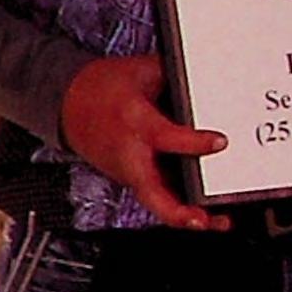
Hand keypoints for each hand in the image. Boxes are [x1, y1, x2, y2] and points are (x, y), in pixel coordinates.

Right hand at [60, 54, 230, 230]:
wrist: (70, 104)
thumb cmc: (104, 87)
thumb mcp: (140, 70)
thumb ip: (173, 74)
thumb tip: (207, 77)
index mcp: (134, 120)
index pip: (165, 136)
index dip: (194, 142)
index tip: (220, 142)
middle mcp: (130, 152)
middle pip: (153, 191)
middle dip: (179, 211)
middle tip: (206, 217)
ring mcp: (127, 171)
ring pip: (156, 202)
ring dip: (184, 216)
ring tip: (217, 221)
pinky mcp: (130, 179)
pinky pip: (156, 196)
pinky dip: (177, 207)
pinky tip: (201, 212)